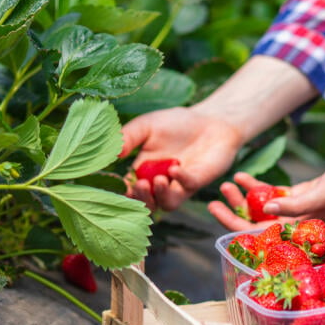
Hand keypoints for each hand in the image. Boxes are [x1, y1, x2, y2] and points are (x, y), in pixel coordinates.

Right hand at [120, 107, 243, 210]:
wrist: (210, 120)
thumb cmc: (176, 123)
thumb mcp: (146, 125)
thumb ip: (129, 136)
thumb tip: (114, 153)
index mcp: (143, 171)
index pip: (130, 190)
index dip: (125, 193)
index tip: (121, 186)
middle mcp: (160, 183)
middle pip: (147, 203)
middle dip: (142, 197)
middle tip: (140, 185)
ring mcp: (179, 185)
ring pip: (167, 204)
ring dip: (160, 195)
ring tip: (158, 180)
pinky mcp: (198, 181)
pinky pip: (188, 187)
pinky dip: (181, 179)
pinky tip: (175, 168)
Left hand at [208, 155, 324, 230]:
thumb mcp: (324, 193)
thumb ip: (296, 204)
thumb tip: (267, 208)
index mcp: (300, 231)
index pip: (260, 236)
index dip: (234, 226)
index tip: (216, 210)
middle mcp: (296, 226)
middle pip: (256, 225)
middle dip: (234, 213)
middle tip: (214, 198)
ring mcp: (298, 212)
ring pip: (262, 211)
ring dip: (243, 199)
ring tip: (227, 184)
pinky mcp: (301, 198)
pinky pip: (274, 196)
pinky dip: (258, 188)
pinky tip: (243, 177)